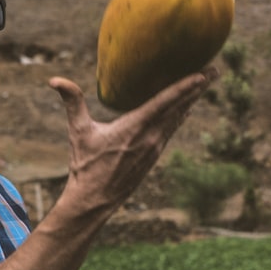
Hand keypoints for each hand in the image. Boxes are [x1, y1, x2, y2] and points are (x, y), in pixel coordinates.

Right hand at [48, 67, 217, 211]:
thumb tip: (54, 80)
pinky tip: (188, 107)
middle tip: (216, 69)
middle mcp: (151, 137)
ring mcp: (155, 147)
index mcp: (136, 127)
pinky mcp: (154, 154)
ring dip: (193, 99)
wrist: (95, 200)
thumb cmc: (86, 164)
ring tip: (206, 83)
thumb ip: (72, 102)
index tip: (203, 74)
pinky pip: (172, 129)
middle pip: (180, 106)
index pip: (166, 102)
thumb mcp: (78, 132)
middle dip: (199, 88)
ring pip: (179, 117)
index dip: (186, 87)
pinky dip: (181, 115)